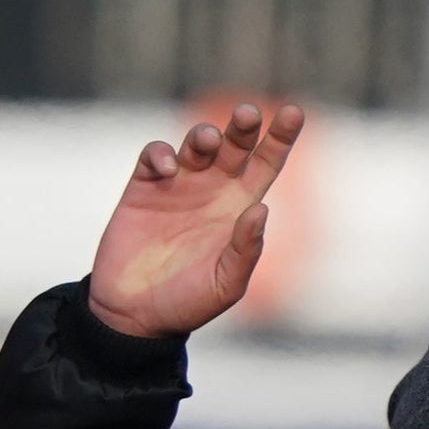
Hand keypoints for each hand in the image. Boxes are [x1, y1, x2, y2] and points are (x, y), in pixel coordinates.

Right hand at [87, 102, 304, 338]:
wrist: (133, 315)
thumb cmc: (186, 304)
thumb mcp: (226, 285)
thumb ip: (246, 251)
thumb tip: (261, 208)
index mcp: (238, 207)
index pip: (266, 163)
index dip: (280, 138)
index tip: (294, 113)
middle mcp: (211, 189)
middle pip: (235, 144)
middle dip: (244, 125)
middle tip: (248, 115)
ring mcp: (177, 185)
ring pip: (196, 143)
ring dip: (205, 134)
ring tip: (208, 141)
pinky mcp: (143, 188)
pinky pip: (155, 156)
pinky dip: (162, 154)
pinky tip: (169, 169)